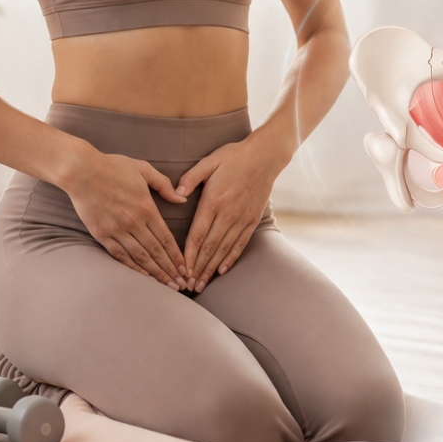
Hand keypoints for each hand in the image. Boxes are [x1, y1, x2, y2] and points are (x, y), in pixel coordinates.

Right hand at [62, 147, 189, 290]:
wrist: (81, 171)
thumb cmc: (113, 167)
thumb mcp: (144, 170)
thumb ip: (164, 185)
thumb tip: (182, 198)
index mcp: (147, 208)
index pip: (166, 238)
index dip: (177, 256)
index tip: (186, 268)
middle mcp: (134, 222)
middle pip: (156, 251)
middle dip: (170, 270)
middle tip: (182, 284)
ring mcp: (117, 230)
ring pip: (140, 257)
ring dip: (155, 273)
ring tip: (167, 285)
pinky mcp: (101, 234)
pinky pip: (120, 255)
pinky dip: (132, 267)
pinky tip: (143, 277)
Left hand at [177, 136, 284, 291]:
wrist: (266, 156)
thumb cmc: (234, 156)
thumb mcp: (209, 161)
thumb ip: (191, 177)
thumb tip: (176, 194)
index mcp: (213, 201)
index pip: (197, 235)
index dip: (188, 255)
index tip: (180, 269)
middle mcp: (228, 213)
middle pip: (210, 247)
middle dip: (198, 268)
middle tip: (188, 285)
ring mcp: (242, 218)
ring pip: (224, 249)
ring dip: (212, 268)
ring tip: (202, 284)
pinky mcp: (253, 220)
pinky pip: (240, 243)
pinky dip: (231, 258)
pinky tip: (222, 270)